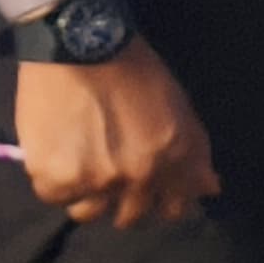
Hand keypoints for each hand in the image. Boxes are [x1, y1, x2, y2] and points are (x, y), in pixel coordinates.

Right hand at [14, 40, 218, 228]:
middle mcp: (139, 175)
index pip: (174, 208)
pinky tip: (57, 152)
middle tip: (108, 175)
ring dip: (87, 195)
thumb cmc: (132, 68)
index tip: (148, 192)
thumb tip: (209, 189)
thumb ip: (194, 152)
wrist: (80, 45)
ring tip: (81, 163)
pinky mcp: (56, 179)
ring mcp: (97, 181)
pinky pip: (55, 197)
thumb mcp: (178, 105)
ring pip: (90, 213)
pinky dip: (54, 180)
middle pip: (131, 216)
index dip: (161, 202)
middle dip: (123, 200)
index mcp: (174, 157)